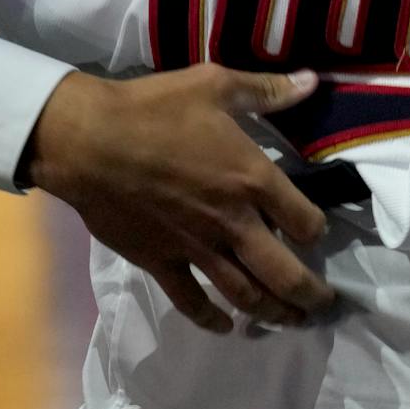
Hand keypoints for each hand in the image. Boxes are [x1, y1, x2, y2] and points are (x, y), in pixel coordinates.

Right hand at [25, 65, 336, 333]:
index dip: (317, 231)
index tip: (315, 232)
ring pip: (245, 295)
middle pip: (284, 274)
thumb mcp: (215, 85)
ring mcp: (196, 248)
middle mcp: (233, 223)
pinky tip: (225, 327)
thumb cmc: (153, 109)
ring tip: (289, 321)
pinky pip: (192, 301)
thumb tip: (313, 81)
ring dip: (273, 313)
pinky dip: (211, 319)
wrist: (87, 141)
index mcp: (254, 180)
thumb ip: (266, 90)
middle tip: (322, 306)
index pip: (306, 222)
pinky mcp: (161, 262)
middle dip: (310, 296)